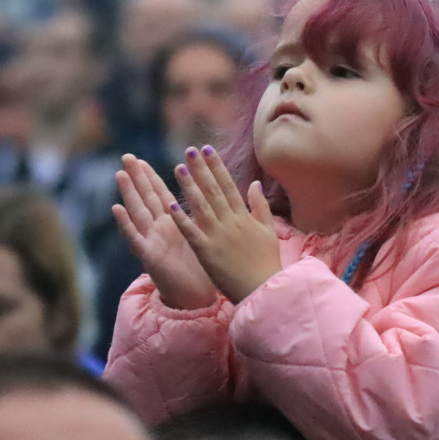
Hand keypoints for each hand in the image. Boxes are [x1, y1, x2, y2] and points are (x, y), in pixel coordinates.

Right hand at [112, 154, 217, 308]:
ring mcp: (152, 241)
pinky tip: (116, 209)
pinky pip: (135, 238)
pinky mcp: (149, 257)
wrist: (196, 297)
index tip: (142, 159)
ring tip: (120, 174)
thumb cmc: (200, 269)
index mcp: (174, 223)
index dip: (151, 176)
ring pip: (138, 212)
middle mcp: (160, 229)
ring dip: (128, 193)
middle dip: (137, 178)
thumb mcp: (203, 236)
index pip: (161, 194)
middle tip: (127, 157)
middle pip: (146, 198)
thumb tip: (212, 195)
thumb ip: (202, 216)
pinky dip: (125, 224)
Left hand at [169, 146, 281, 303]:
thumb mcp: (268, 231)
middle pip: (213, 190)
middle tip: (189, 150)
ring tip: (178, 168)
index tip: (207, 149)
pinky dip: (181, 218)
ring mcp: (218, 236)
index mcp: (244, 217)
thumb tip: (255, 184)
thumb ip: (260, 206)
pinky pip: (192, 232)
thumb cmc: (266, 263)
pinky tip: (170, 205)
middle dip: (201, 169)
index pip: (228, 185)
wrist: (263, 289)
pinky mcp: (207, 252)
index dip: (216, 166)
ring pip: (201, 206)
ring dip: (189, 186)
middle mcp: (230, 222)